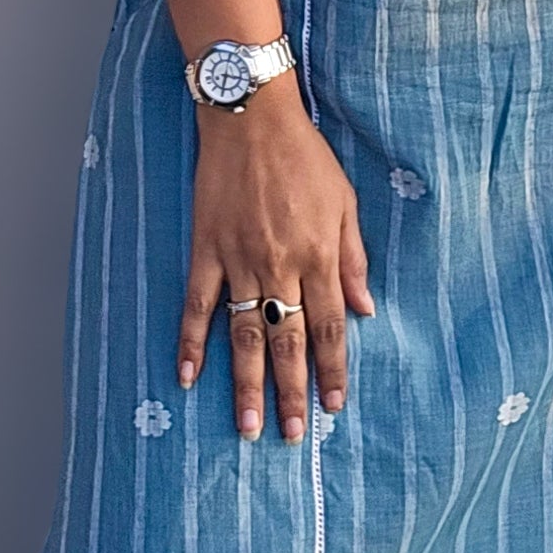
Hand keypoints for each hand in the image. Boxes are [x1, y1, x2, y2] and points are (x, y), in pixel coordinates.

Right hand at [176, 83, 373, 440]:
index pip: (329, 327)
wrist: (252, 116)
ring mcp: (240, 259)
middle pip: (287, 342)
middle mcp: (281, 264)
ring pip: (244, 334)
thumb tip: (365, 309)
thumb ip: (354, 258)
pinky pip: (197, 304)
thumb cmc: (305, 155)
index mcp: (319, 255)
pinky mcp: (207, 248)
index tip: (332, 408)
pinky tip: (187, 377)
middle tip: (289, 436)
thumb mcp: (345, 201)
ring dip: (246, 384)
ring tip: (248, 426)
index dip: (332, 370)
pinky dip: (191, 341)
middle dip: (291, 392)